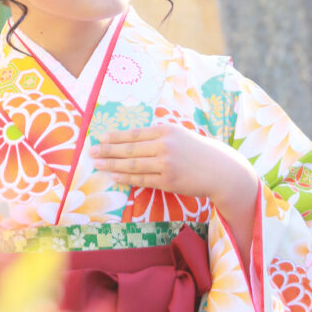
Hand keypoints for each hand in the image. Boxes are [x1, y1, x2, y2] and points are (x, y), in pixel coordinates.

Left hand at [89, 122, 256, 204]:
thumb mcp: (180, 135)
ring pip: (132, 164)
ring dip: (112, 164)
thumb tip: (131, 140)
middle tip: (92, 151)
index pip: (135, 133)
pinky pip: (142, 179)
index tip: (101, 137)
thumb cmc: (198, 151)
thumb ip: (158, 136)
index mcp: (166, 131)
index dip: (116, 136)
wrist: (220, 170)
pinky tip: (114, 175)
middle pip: (129, 149)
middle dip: (108, 150)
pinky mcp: (168, 181)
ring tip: (97, 164)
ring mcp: (166, 164)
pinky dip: (126, 177)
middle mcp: (165, 146)